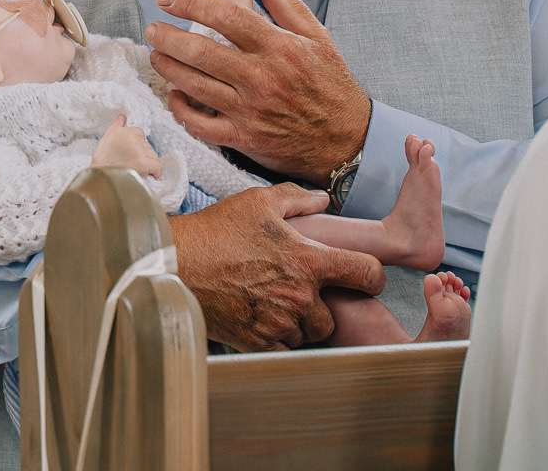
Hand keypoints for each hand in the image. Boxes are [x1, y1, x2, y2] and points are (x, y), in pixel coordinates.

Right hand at [91, 114, 161, 176]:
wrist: (100, 180)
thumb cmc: (103, 162)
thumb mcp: (106, 140)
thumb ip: (115, 126)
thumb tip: (122, 116)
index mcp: (121, 132)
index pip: (140, 133)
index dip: (137, 146)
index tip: (130, 155)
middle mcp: (130, 139)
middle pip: (148, 145)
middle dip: (143, 155)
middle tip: (131, 164)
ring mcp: (137, 150)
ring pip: (153, 155)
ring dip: (148, 164)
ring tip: (135, 170)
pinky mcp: (142, 162)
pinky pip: (157, 166)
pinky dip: (155, 172)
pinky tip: (146, 175)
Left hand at [147, 0, 371, 180]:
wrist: (346, 139)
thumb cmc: (330, 84)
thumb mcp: (317, 36)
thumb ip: (285, 1)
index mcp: (278, 47)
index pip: (226, 15)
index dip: (190, 2)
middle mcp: (260, 78)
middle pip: (200, 51)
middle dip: (167, 36)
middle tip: (152, 27)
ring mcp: (249, 110)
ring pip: (194, 86)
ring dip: (168, 67)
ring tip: (156, 54)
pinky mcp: (243, 138)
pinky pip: (200, 125)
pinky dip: (180, 110)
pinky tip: (174, 95)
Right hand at [169, 181, 384, 349]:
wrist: (175, 264)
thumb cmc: (217, 230)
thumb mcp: (259, 202)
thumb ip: (298, 198)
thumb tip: (322, 199)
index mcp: (308, 260)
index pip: (366, 273)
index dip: (372, 276)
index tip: (366, 277)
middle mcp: (299, 296)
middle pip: (335, 316)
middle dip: (325, 306)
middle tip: (306, 292)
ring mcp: (277, 322)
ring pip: (308, 334)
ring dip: (300, 323)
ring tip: (280, 302)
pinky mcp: (256, 341)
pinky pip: (282, 347)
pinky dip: (278, 336)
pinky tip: (263, 316)